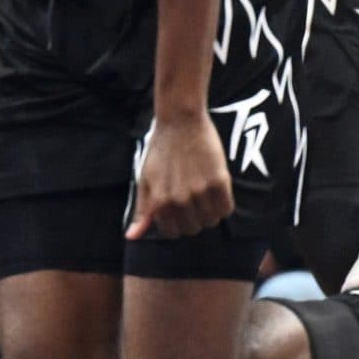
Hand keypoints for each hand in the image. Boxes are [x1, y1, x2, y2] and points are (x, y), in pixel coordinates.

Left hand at [128, 111, 233, 238]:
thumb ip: (142, 211)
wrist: (180, 122)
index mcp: (159, 202)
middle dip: (192, 218)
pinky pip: (226, 209)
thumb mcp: (144, 180)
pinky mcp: (220, 182)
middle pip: (193, 229)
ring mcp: (201, 192)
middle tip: (190, 199)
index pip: (172, 233)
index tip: (177, 210)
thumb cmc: (160, 151)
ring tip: (202, 194)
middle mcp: (180, 200)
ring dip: (208, 212)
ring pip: (211, 221)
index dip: (175, 223)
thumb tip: (132, 237)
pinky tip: (214, 191)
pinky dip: (222, 205)